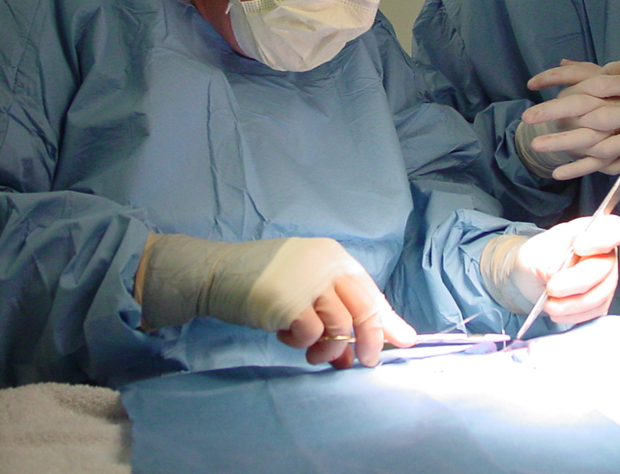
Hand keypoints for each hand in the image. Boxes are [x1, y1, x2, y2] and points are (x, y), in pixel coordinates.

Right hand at [136, 234, 416, 367]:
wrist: (216, 273)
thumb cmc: (263, 281)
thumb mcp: (306, 286)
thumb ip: (338, 308)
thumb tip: (373, 347)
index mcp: (333, 255)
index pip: (370, 292)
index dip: (386, 321)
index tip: (402, 343)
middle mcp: (325, 264)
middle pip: (365, 308)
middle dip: (370, 342)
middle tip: (364, 363)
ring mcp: (306, 282)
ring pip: (340, 326)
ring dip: (330, 350)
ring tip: (314, 356)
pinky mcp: (286, 302)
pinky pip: (310, 335)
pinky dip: (301, 343)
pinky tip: (284, 336)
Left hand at [480, 214, 619, 326]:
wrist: (528, 279)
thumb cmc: (533, 259)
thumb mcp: (531, 256)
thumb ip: (546, 263)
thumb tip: (557, 275)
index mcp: (589, 232)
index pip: (615, 229)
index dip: (602, 239)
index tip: (578, 247)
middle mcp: (602, 254)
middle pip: (605, 267)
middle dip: (577, 281)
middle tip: (551, 288)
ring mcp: (604, 278)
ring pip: (602, 293)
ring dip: (575, 303)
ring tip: (550, 305)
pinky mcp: (600, 300)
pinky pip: (596, 311)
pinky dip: (575, 315)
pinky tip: (557, 313)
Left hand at [518, 57, 619, 177]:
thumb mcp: (611, 78)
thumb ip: (585, 71)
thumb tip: (562, 64)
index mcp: (606, 86)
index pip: (580, 77)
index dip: (554, 78)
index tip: (530, 84)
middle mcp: (611, 106)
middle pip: (579, 107)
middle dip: (552, 112)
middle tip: (527, 118)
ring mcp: (616, 132)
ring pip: (587, 139)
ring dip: (561, 143)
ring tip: (536, 146)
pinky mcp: (619, 152)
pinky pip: (598, 164)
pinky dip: (577, 169)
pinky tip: (556, 173)